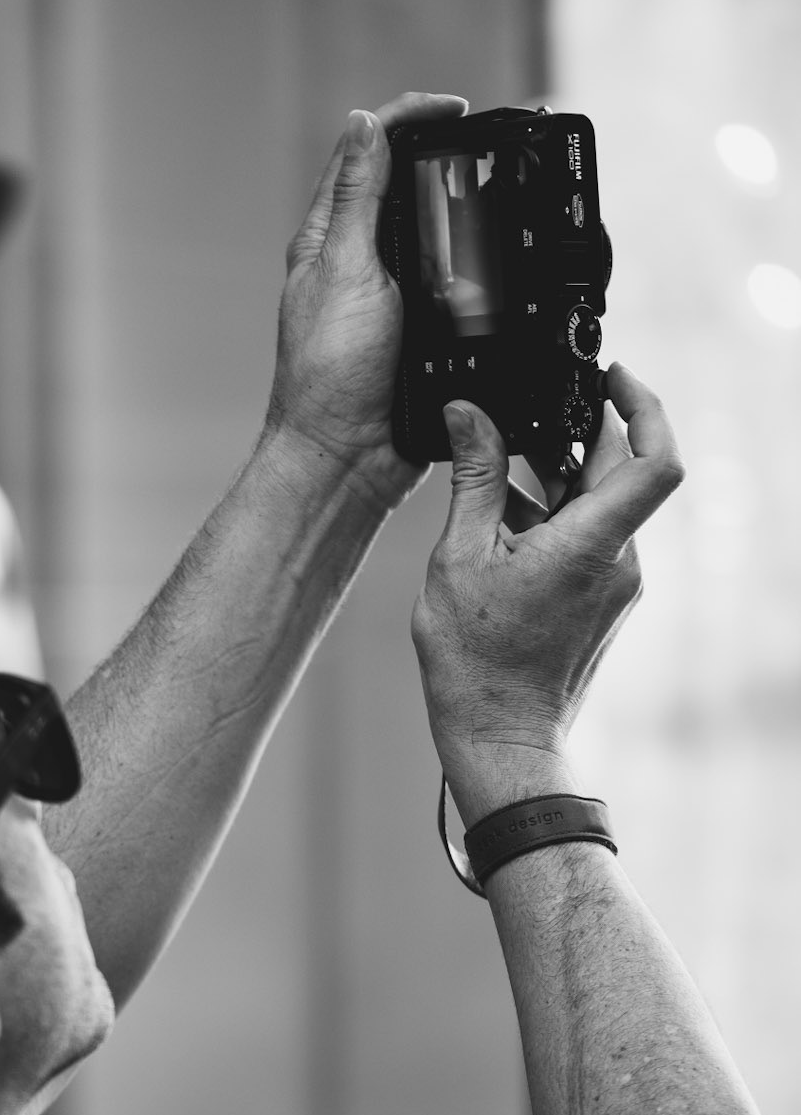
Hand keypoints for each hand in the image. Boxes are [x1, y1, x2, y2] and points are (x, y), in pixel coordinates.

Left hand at [264, 90, 467, 510]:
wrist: (350, 456)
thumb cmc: (331, 372)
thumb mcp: (346, 270)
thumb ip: (357, 198)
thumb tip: (364, 123)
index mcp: (330, 237)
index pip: (368, 152)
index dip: (411, 117)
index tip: (456, 109)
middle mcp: (357, 261)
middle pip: (402, 186)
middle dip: (444, 155)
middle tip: (490, 141)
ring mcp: (389, 296)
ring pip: (431, 233)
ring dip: (462, 207)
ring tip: (500, 187)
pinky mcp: (417, 332)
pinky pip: (451, 284)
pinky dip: (474, 263)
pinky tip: (497, 258)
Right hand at [411, 363, 684, 824]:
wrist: (500, 739)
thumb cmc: (477, 664)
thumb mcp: (459, 558)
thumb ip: (473, 477)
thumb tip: (471, 415)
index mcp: (591, 545)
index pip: (655, 458)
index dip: (643, 404)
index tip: (609, 375)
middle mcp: (620, 562)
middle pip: (620, 472)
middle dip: (576, 436)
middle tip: (523, 420)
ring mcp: (617, 584)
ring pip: (600, 505)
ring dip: (556, 480)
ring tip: (496, 480)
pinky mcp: (604, 601)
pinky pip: (590, 538)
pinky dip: (553, 518)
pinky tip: (502, 525)